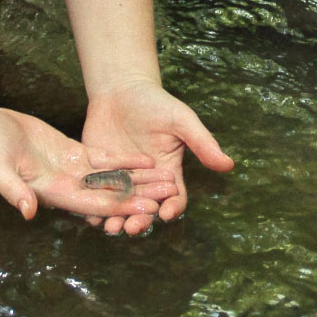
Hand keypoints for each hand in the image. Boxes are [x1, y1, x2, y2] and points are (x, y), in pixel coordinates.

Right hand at [0, 106, 178, 232]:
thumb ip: (12, 190)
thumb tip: (28, 211)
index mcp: (53, 194)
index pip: (94, 203)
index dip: (121, 206)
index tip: (147, 208)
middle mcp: (68, 187)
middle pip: (110, 194)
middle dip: (140, 195)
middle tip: (169, 195)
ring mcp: (73, 171)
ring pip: (113, 179)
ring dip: (139, 180)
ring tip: (167, 179)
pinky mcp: (74, 155)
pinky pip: (105, 161)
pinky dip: (125, 162)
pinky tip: (147, 160)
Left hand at [81, 80, 232, 233]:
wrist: (119, 89)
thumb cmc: (154, 102)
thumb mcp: (180, 119)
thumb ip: (202, 143)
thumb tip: (229, 165)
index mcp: (167, 172)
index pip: (174, 197)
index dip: (172, 207)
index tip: (166, 213)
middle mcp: (145, 182)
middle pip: (145, 208)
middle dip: (140, 219)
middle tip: (132, 227)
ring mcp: (120, 179)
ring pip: (120, 206)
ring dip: (116, 218)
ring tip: (110, 227)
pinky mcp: (98, 174)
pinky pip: (96, 193)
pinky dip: (92, 205)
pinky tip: (87, 213)